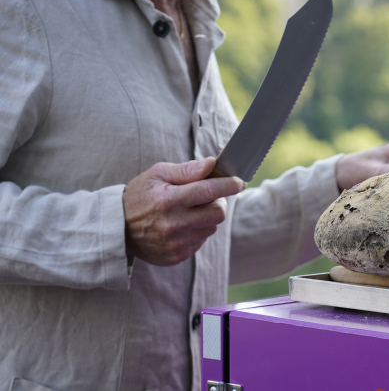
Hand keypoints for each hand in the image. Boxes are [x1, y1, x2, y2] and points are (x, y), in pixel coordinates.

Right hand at [123, 157, 246, 265]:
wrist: (117, 229)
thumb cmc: (139, 196)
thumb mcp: (157, 175)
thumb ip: (187, 170)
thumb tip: (212, 164)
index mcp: (169, 200)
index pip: (209, 191)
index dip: (229, 185)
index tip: (240, 181)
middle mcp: (174, 224)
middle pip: (218, 213)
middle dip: (218, 202)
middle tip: (208, 196)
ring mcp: (176, 243)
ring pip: (211, 228)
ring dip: (207, 217)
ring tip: (188, 211)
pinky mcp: (177, 256)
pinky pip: (201, 241)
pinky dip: (197, 231)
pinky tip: (181, 226)